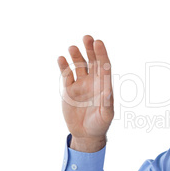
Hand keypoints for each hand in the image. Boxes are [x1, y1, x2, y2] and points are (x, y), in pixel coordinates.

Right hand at [57, 35, 113, 151]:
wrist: (86, 133)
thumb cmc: (100, 124)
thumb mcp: (105, 115)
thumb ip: (107, 103)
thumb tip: (108, 90)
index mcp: (104, 85)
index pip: (104, 66)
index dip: (101, 54)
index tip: (98, 42)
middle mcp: (93, 82)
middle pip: (92, 61)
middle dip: (90, 49)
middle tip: (87, 37)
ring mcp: (81, 84)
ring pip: (79, 65)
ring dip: (76, 55)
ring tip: (72, 47)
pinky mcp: (69, 90)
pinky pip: (66, 74)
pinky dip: (64, 66)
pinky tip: (61, 58)